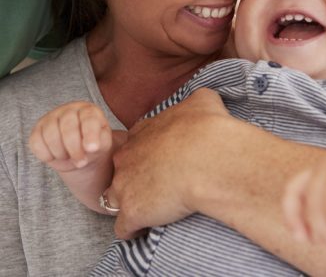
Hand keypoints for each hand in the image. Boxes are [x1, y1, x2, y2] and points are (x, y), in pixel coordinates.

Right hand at [29, 101, 111, 172]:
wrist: (79, 152)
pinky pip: (36, 142)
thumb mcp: (103, 144)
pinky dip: (45, 154)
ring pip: (50, 134)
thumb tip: (91, 148)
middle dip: (74, 149)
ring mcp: (51, 117)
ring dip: (60, 152)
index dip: (90, 134)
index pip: (89, 119)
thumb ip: (100, 143)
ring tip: (68, 157)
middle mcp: (69, 110)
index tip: (92, 149)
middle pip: (68, 127)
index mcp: (89, 111)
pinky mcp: (38, 129)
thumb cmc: (93, 144)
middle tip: (81, 162)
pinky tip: (55, 156)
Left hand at [104, 88, 233, 238]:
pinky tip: (147, 229)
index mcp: (142, 133)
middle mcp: (127, 158)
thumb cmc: (206, 128)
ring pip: (114, 199)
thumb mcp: (203, 101)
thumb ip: (197, 100)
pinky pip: (122, 228)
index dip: (146, 155)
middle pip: (121, 170)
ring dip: (129, 205)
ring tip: (150, 213)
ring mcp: (125, 186)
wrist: (207, 158)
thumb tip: (203, 100)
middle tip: (158, 188)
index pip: (135, 145)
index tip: (161, 164)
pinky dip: (133, 230)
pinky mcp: (131, 212)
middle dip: (134, 179)